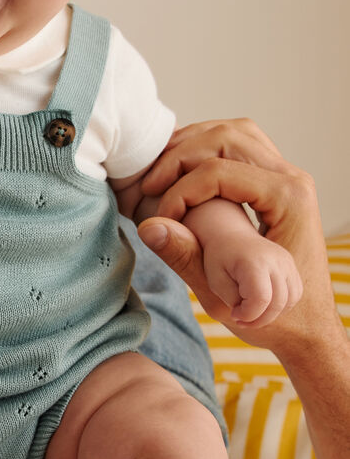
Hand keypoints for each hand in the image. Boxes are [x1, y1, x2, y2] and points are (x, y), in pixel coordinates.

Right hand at [137, 119, 340, 357]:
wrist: (309, 327)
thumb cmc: (276, 317)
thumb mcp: (224, 295)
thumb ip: (185, 257)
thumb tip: (150, 227)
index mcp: (287, 200)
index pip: (219, 170)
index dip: (179, 190)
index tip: (161, 217)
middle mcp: (292, 179)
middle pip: (226, 137)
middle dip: (180, 156)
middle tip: (152, 185)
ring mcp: (287, 176)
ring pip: (234, 131)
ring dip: (192, 144)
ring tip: (162, 173)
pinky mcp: (278, 181)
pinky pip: (241, 144)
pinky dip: (206, 148)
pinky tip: (182, 171)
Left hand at [199, 224, 301, 326]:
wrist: (230, 234)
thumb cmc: (219, 259)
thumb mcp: (215, 280)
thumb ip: (232, 300)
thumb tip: (250, 315)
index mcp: (253, 262)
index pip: (261, 299)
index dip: (249, 315)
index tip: (234, 314)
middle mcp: (275, 260)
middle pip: (278, 302)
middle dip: (260, 319)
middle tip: (242, 320)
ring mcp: (286, 262)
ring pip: (289, 300)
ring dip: (272, 314)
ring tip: (252, 312)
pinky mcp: (291, 265)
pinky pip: (294, 293)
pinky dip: (281, 305)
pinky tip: (263, 304)